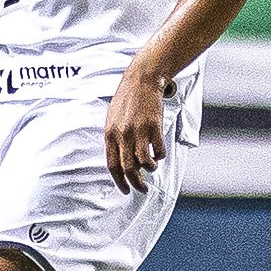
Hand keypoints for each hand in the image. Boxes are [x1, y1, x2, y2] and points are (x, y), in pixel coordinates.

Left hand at [104, 68, 168, 193]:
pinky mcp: (154, 127)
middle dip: (136, 183)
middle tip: (142, 188)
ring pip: (144, 162)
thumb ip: (114, 138)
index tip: (126, 190)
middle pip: (128, 168)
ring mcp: (138, 131)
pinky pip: (158, 150)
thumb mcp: (112, 119)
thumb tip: (119, 160)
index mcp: (110, 134)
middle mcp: (122, 135)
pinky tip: (159, 153)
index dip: (119, 181)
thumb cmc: (126, 99)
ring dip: (150, 169)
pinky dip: (160, 156)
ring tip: (152, 167)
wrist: (141, 79)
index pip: (112, 165)